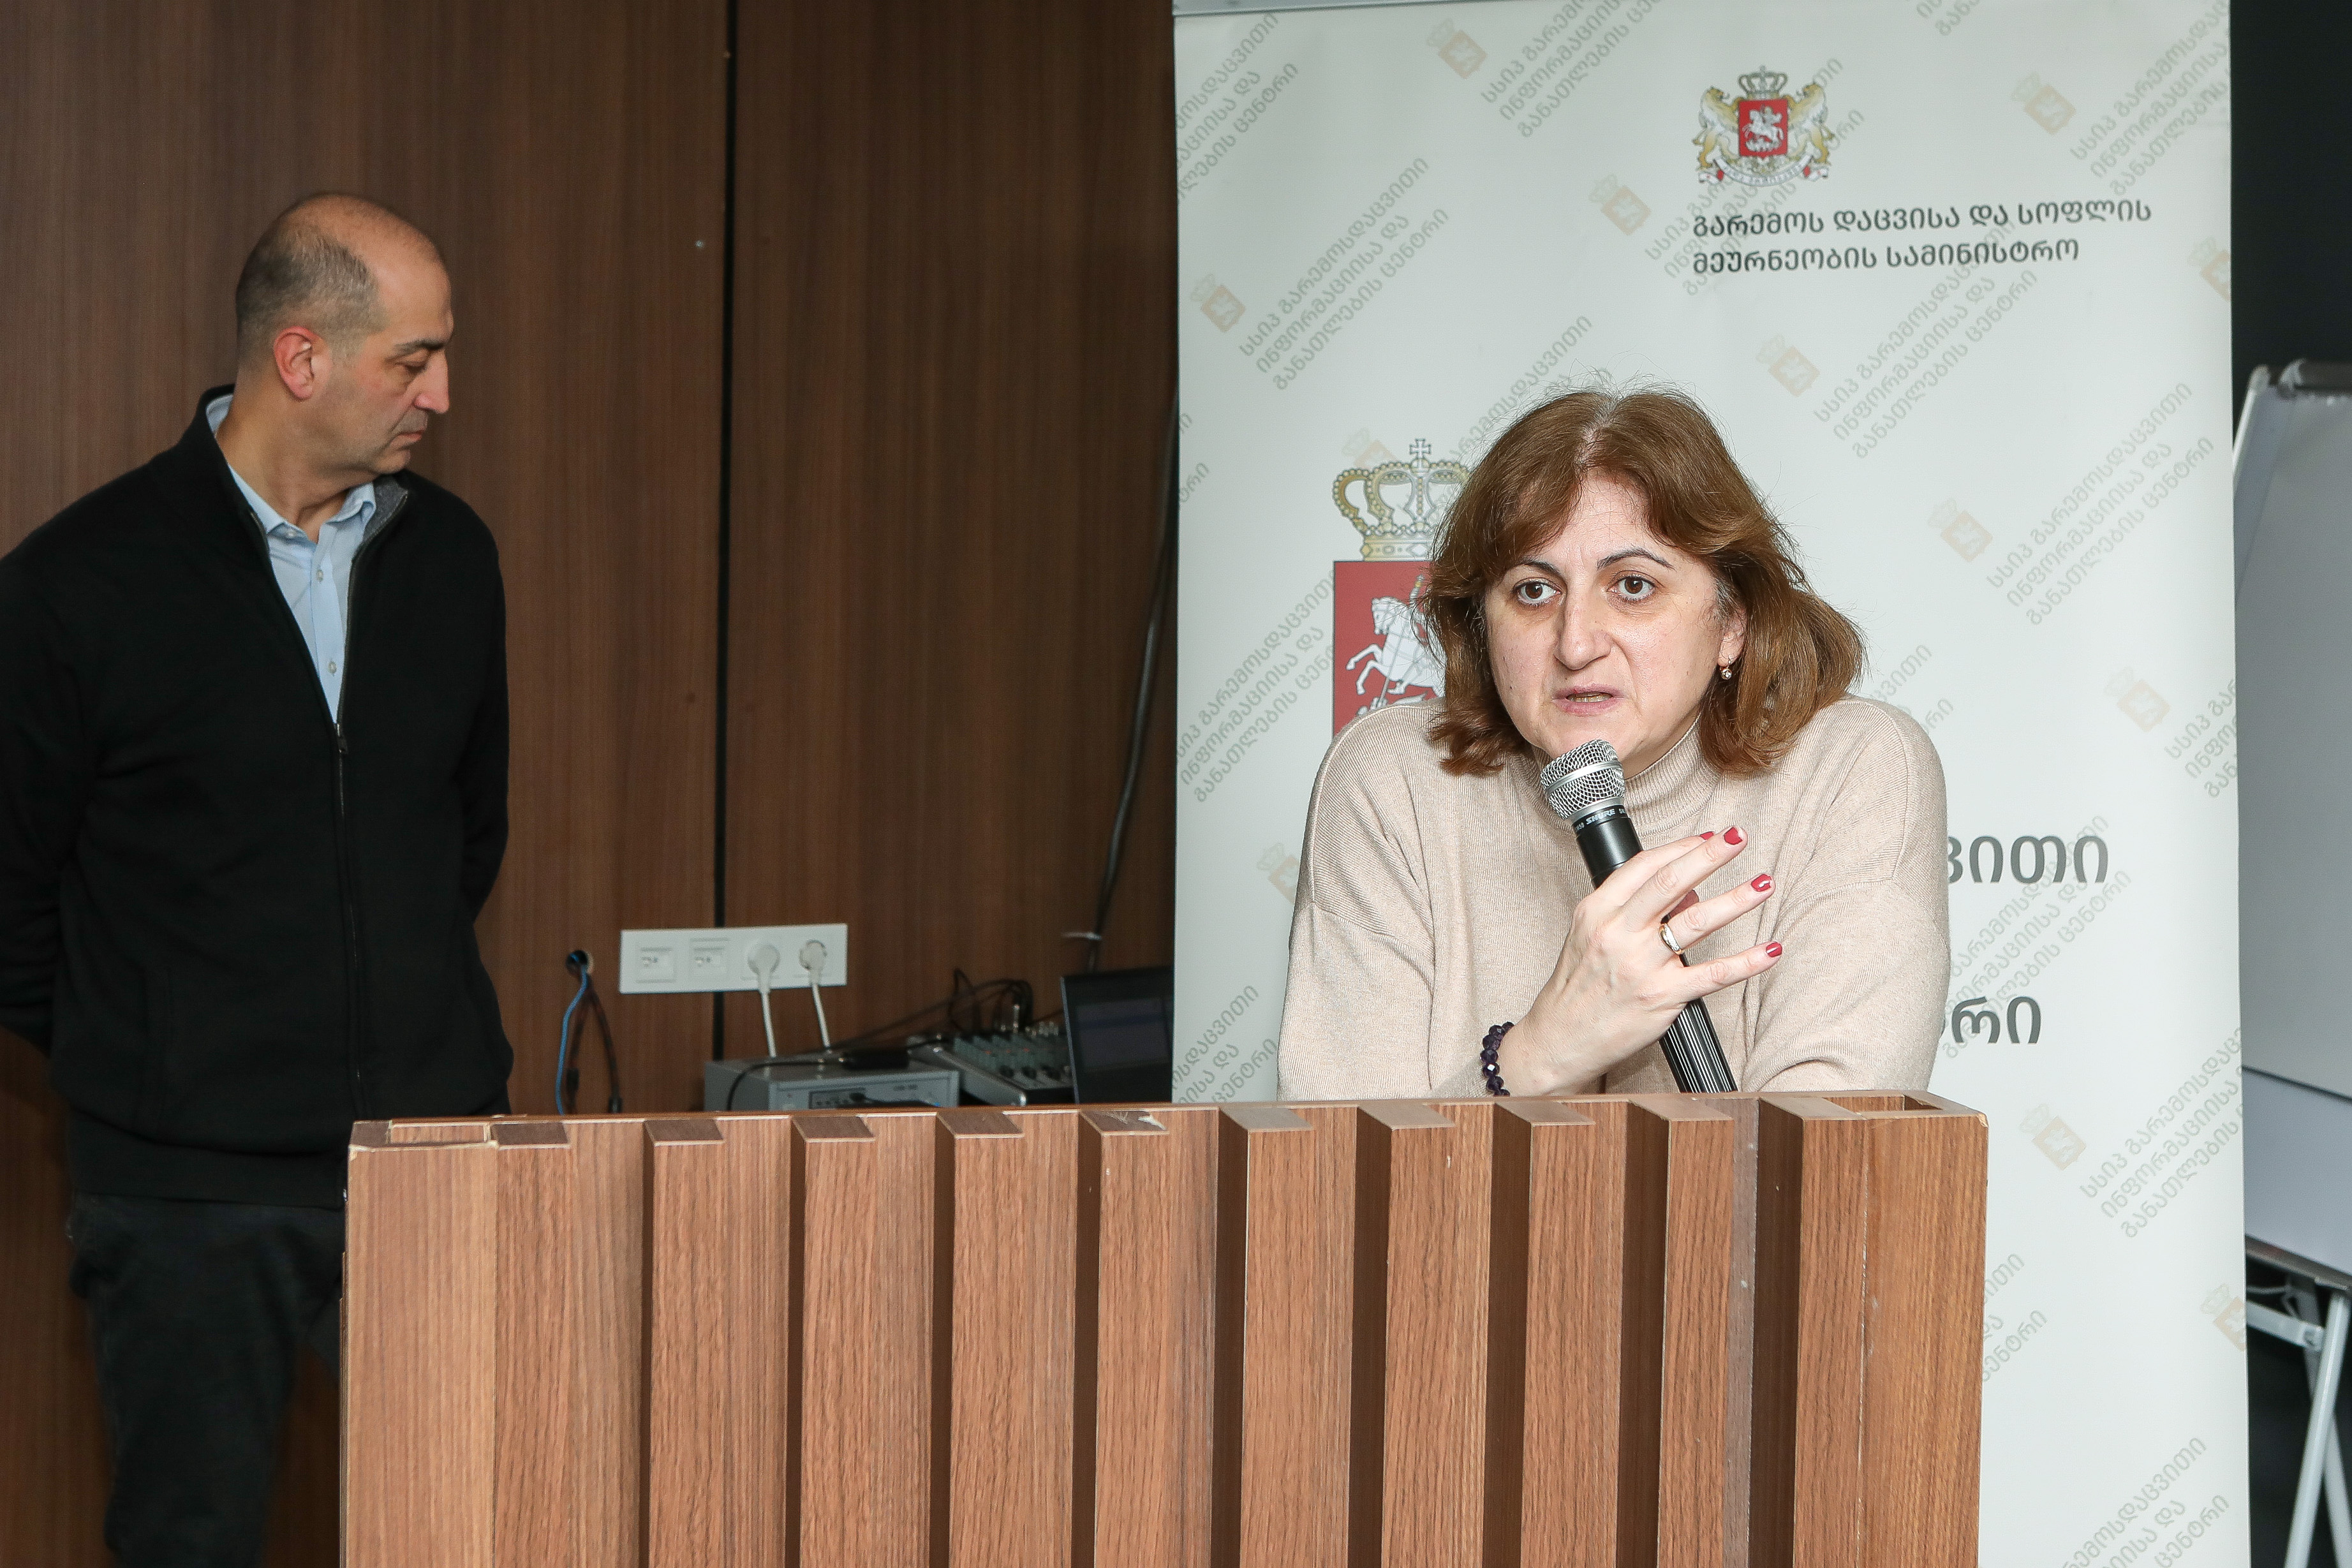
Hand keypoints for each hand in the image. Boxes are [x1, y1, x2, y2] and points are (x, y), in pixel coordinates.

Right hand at [1496, 827, 1783, 1094]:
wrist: (1560, 1038)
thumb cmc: (1577, 986)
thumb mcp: (1591, 935)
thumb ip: (1634, 909)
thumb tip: (1690, 891)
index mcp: (1596, 912)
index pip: (1644, 866)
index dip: (1682, 847)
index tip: (1709, 837)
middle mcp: (1617, 934)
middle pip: (1671, 882)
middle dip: (1710, 855)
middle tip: (1738, 838)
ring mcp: (1640, 966)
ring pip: (1697, 922)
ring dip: (1736, 899)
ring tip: (1763, 885)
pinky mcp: (1662, 997)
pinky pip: (1713, 974)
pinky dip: (1747, 961)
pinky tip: (1769, 950)